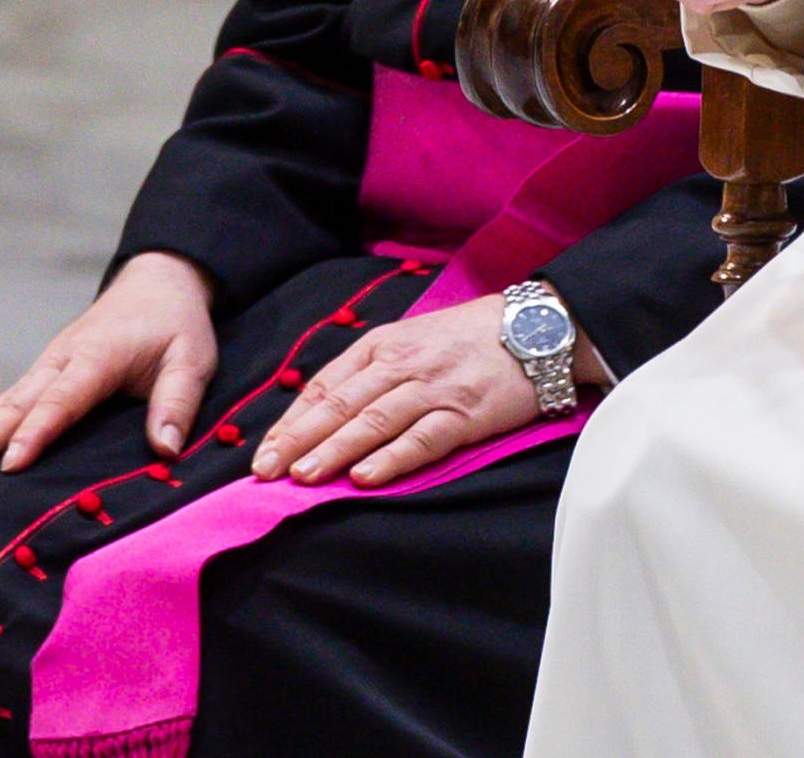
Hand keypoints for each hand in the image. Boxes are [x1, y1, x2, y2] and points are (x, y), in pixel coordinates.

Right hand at [0, 250, 217, 484]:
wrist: (158, 284)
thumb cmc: (177, 326)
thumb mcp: (193, 359)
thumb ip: (178, 402)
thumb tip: (165, 449)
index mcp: (97, 355)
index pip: (62, 398)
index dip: (36, 432)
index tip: (11, 464)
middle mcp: (62, 360)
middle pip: (15, 404)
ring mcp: (48, 366)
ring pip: (3, 405)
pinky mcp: (44, 374)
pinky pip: (9, 404)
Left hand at [249, 294, 604, 488]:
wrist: (539, 326)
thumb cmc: (470, 337)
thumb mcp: (413, 338)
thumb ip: (372, 370)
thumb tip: (321, 410)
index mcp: (384, 344)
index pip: (326, 385)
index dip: (292, 421)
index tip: (263, 453)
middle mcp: (404, 364)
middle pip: (342, 404)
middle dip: (299, 440)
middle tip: (265, 472)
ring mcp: (435, 388)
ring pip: (374, 421)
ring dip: (335, 450)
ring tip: (303, 477)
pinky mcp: (467, 412)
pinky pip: (424, 438)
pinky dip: (393, 457)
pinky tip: (366, 476)